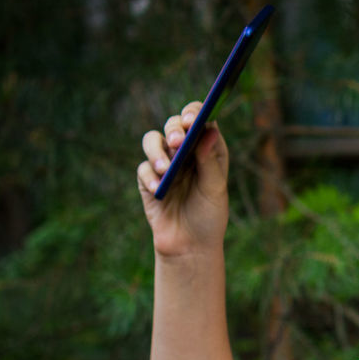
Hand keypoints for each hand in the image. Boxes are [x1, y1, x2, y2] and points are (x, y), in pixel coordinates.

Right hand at [137, 101, 229, 255]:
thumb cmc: (209, 217)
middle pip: (175, 125)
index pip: (201, 120)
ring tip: (164, 168)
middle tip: (177, 141)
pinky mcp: (148, 179)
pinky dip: (149, 177)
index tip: (192, 119)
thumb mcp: (214, 190)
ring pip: (153, 140)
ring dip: (157, 150)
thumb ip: (210, 161)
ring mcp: (166, 163)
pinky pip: (144, 168)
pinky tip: (158, 190)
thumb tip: (209, 131)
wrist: (190, 246)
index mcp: (208, 149)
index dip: (195, 113)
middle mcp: (186, 152)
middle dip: (175, 130)